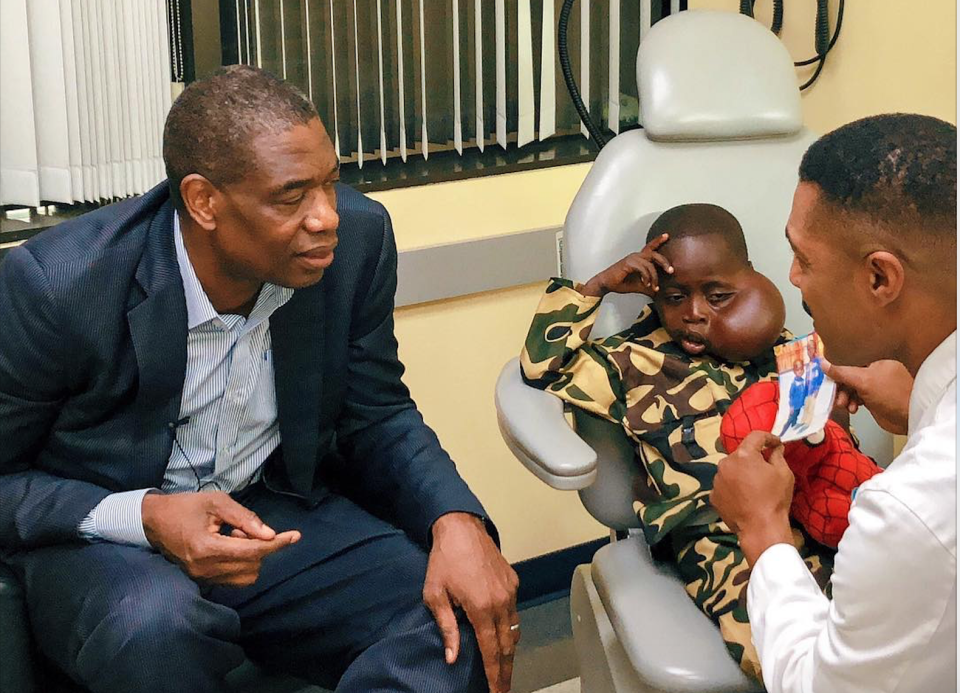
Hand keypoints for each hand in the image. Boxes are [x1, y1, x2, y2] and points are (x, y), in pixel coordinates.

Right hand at [142, 491, 299, 586]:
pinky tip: (229, 545)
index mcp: (207, 548)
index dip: (277, 544)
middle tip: (243, 527)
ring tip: (234, 535)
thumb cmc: (185, 507)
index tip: (295, 535)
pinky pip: (235, 578)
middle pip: (253, 565)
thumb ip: (245, 518)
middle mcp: (205, 569)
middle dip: (259, 545)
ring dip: (251, 555)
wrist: (154, 521)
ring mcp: (203, 578)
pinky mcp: (202, 580)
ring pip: (247, 575)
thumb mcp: (216, 502)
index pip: (252, 551)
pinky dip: (242, 562)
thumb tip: (270, 534)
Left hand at [423, 513, 519, 692]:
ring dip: (509, 650)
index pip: (491, 650)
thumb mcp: (435, 595)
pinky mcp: (513, 582)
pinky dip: (510, 627)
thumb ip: (447, 628)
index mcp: (482, 607)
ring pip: (514, 629)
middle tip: (503, 687)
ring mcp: (511, 591)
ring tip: (504, 668)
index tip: (496, 691)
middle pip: (507, 645)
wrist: (461, 528)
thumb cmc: (444, 560)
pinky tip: (502, 635)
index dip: (494, 674)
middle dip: (505, 670)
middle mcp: (501, 602)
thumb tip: (452, 657)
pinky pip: (514, 612)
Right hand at [580, 233, 672, 297]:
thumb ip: (649, 285)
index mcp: (639, 258)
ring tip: (653, 287)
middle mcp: (636, 256)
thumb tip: (659, 291)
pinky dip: (646, 277)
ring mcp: (632, 258)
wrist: (606, 284)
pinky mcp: (628, 263)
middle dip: (664, 262)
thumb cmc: (621, 283)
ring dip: (654, 277)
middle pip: (654, 254)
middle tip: (671, 271)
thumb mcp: (640, 285)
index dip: (658, 241)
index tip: (667, 236)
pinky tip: (645, 283)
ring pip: (650, 265)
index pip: (650, 247)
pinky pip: (643, 269)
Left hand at [710, 431, 793, 565]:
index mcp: (743, 455)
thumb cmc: (775, 499)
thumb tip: (775, 447)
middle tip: (766, 467)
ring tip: (754, 486)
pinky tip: (744, 497)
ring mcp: (717, 480)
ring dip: (741, 472)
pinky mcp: (713, 495)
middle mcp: (725, 463)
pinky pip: (724, 485)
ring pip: (731, 469)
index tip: (776, 443)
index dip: (768, 437)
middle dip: (753, 457)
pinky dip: (733, 487)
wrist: (760, 528)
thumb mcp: (784, 473)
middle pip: (741, 454)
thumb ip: (777, 455)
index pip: (755, 436)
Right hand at [823, 359, 911, 434]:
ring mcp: (875, 386)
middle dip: (840, 387)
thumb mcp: (863, 381)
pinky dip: (852, 403)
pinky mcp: (874, 399)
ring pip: (851, 388)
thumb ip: (842, 372)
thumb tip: (822, 364)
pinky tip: (853, 408)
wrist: (909, 419)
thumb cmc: (893, 395)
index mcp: (877, 360)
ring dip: (844, 397)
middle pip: (849, 376)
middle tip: (835, 396)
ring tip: (844, 405)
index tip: (825, 377)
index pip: (850, 361)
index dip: (837, 369)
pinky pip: (856, 397)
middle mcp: (876, 371)